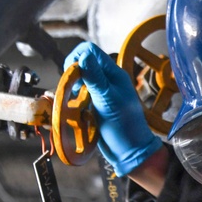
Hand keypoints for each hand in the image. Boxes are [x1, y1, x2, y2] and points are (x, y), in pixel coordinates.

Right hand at [65, 41, 163, 175]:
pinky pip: (80, 94)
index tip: (72, 75)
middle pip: (83, 63)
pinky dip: (74, 98)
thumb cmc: (124, 126)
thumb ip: (95, 77)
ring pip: (80, 79)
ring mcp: (101, 92)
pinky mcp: (95, 103)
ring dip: (72, 87)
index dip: (77, 58)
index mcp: (114, 74)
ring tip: (76, 100)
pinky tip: (76, 108)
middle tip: (74, 90)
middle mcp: (107, 80)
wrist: (129, 151)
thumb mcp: (107, 100)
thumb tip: (84, 55)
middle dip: (73, 74)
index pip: (90, 51)